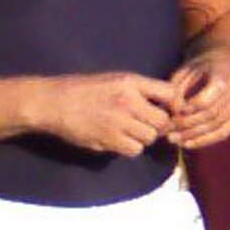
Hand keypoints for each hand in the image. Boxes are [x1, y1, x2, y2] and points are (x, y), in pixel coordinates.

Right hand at [37, 72, 178, 156]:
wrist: (54, 103)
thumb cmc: (85, 90)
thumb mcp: (115, 79)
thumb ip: (141, 89)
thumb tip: (171, 103)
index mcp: (130, 82)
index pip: (170, 93)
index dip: (175, 104)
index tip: (171, 110)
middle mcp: (128, 101)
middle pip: (162, 121)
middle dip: (158, 125)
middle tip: (146, 124)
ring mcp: (118, 122)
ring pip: (149, 138)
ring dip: (143, 138)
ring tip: (129, 132)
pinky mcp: (108, 139)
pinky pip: (134, 150)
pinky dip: (130, 148)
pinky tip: (119, 140)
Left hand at [166, 56, 229, 149]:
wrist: (221, 66)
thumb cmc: (198, 70)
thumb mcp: (184, 72)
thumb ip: (178, 90)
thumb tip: (175, 112)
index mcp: (223, 70)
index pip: (214, 90)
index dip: (195, 104)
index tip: (177, 111)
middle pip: (214, 112)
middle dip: (188, 124)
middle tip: (169, 131)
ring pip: (218, 126)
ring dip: (194, 136)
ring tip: (175, 140)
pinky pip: (224, 133)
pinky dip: (205, 141)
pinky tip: (188, 144)